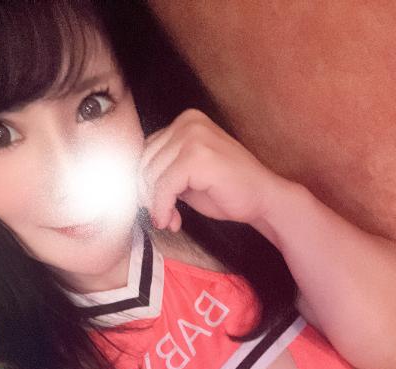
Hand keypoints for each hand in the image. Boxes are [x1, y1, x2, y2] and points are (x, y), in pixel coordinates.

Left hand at [137, 108, 279, 231]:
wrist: (263, 199)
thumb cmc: (227, 191)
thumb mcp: (188, 176)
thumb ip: (164, 172)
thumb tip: (132, 188)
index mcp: (185, 122)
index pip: (146, 151)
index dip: (145, 184)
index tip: (157, 207)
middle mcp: (187, 123)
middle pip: (145, 162)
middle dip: (148, 196)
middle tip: (164, 217)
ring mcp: (193, 136)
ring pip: (152, 175)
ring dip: (156, 205)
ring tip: (171, 219)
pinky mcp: (197, 156)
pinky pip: (164, 186)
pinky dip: (163, 208)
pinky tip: (172, 220)